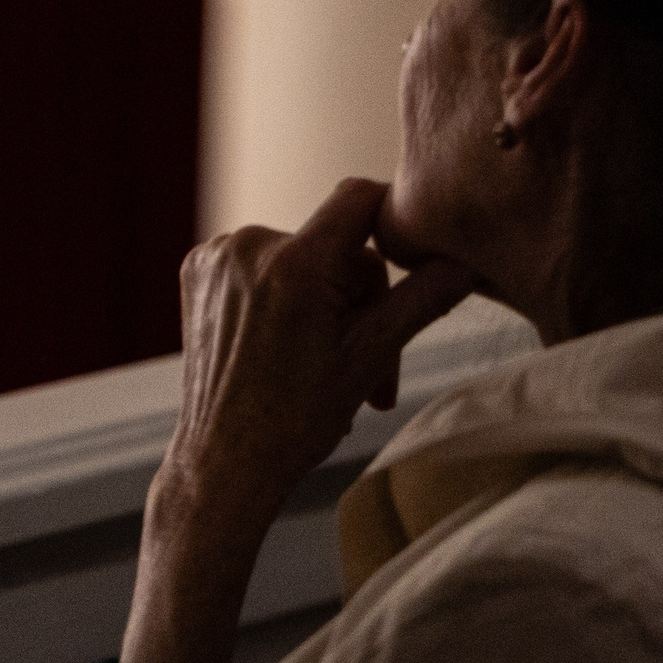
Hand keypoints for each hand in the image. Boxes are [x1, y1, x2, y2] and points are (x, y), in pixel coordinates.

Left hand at [119, 178, 475, 662]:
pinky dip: (280, 297)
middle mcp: (248, 246)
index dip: (389, 222)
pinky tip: (283, 348)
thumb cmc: (296, 420)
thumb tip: (465, 264)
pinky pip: (261, 264)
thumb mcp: (369, 358)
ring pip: (298, 257)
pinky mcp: (197, 270)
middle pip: (332, 243)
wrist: (224, 464)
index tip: (405, 263)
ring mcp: (216, 257)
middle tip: (367, 366)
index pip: (358, 198)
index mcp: (294, 263)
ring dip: (319, 302)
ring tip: (324, 366)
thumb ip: (420, 300)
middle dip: (356, 299)